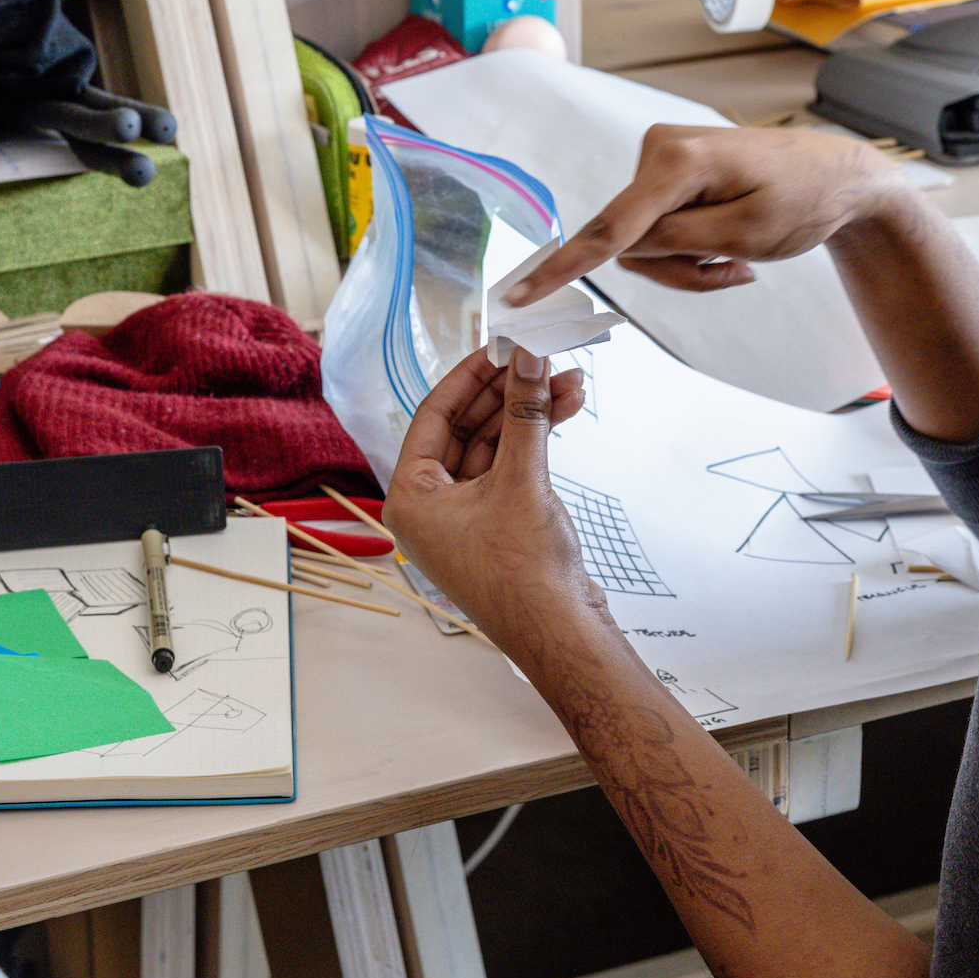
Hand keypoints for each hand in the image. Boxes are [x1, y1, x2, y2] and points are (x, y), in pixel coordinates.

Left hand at [383, 347, 593, 645]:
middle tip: (537, 357)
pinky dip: (534, 440)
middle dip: (507, 391)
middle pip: (465, 427)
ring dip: (528, 412)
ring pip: (493, 446)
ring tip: (567, 379)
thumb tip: (526, 359)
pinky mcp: (496, 523)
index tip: (497, 345)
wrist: (562, 632)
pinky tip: (564, 410)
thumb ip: (524, 412)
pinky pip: (509, 467)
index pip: (433, 416)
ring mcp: (464, 516)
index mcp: (411, 497)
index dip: (469, 376)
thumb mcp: (521, 480)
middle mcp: (429, 506)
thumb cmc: (525, 575)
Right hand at [506, 125, 916, 305]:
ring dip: (687, 263)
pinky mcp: (665, 168)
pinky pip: (655, 227)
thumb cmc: (803, 200)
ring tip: (738, 259)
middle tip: (734, 275)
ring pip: (642, 241)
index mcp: (679, 161)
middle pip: (631, 242)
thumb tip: (624, 249)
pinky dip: (689, 247)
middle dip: (678, 271)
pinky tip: (729, 244)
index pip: (611, 227)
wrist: (836, 174)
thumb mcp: (746, 234)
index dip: (563, 266)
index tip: (518, 295)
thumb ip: (678, 244)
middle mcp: (658, 148)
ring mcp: (659, 155)